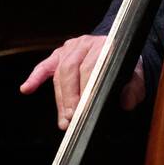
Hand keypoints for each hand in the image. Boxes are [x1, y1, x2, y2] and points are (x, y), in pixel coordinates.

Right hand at [19, 35, 145, 129]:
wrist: (119, 52)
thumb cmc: (126, 68)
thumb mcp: (136, 78)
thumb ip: (134, 90)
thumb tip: (125, 101)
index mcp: (104, 46)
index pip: (90, 67)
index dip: (84, 90)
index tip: (82, 110)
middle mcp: (85, 44)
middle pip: (70, 70)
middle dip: (69, 97)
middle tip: (71, 119)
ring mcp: (70, 48)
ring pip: (59, 72)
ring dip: (60, 98)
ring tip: (64, 120)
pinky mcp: (59, 55)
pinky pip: (45, 66)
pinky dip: (35, 77)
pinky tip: (27, 88)